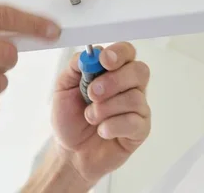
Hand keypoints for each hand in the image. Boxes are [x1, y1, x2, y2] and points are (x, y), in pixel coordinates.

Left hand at [51, 42, 150, 184]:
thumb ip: (75, 67)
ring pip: (134, 98)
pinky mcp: (140, 129)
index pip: (126, 52)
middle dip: (113, 81)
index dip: (118, 53)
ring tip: (90, 117)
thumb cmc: (70, 118)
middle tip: (92, 94)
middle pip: (139, 71)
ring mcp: (137, 107)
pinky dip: (113, 126)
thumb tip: (90, 53)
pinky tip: (101, 130)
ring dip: (106, 108)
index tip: (104, 61)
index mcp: (112, 71)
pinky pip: (134, 122)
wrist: (70, 152)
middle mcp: (129, 86)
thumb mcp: (63, 87)